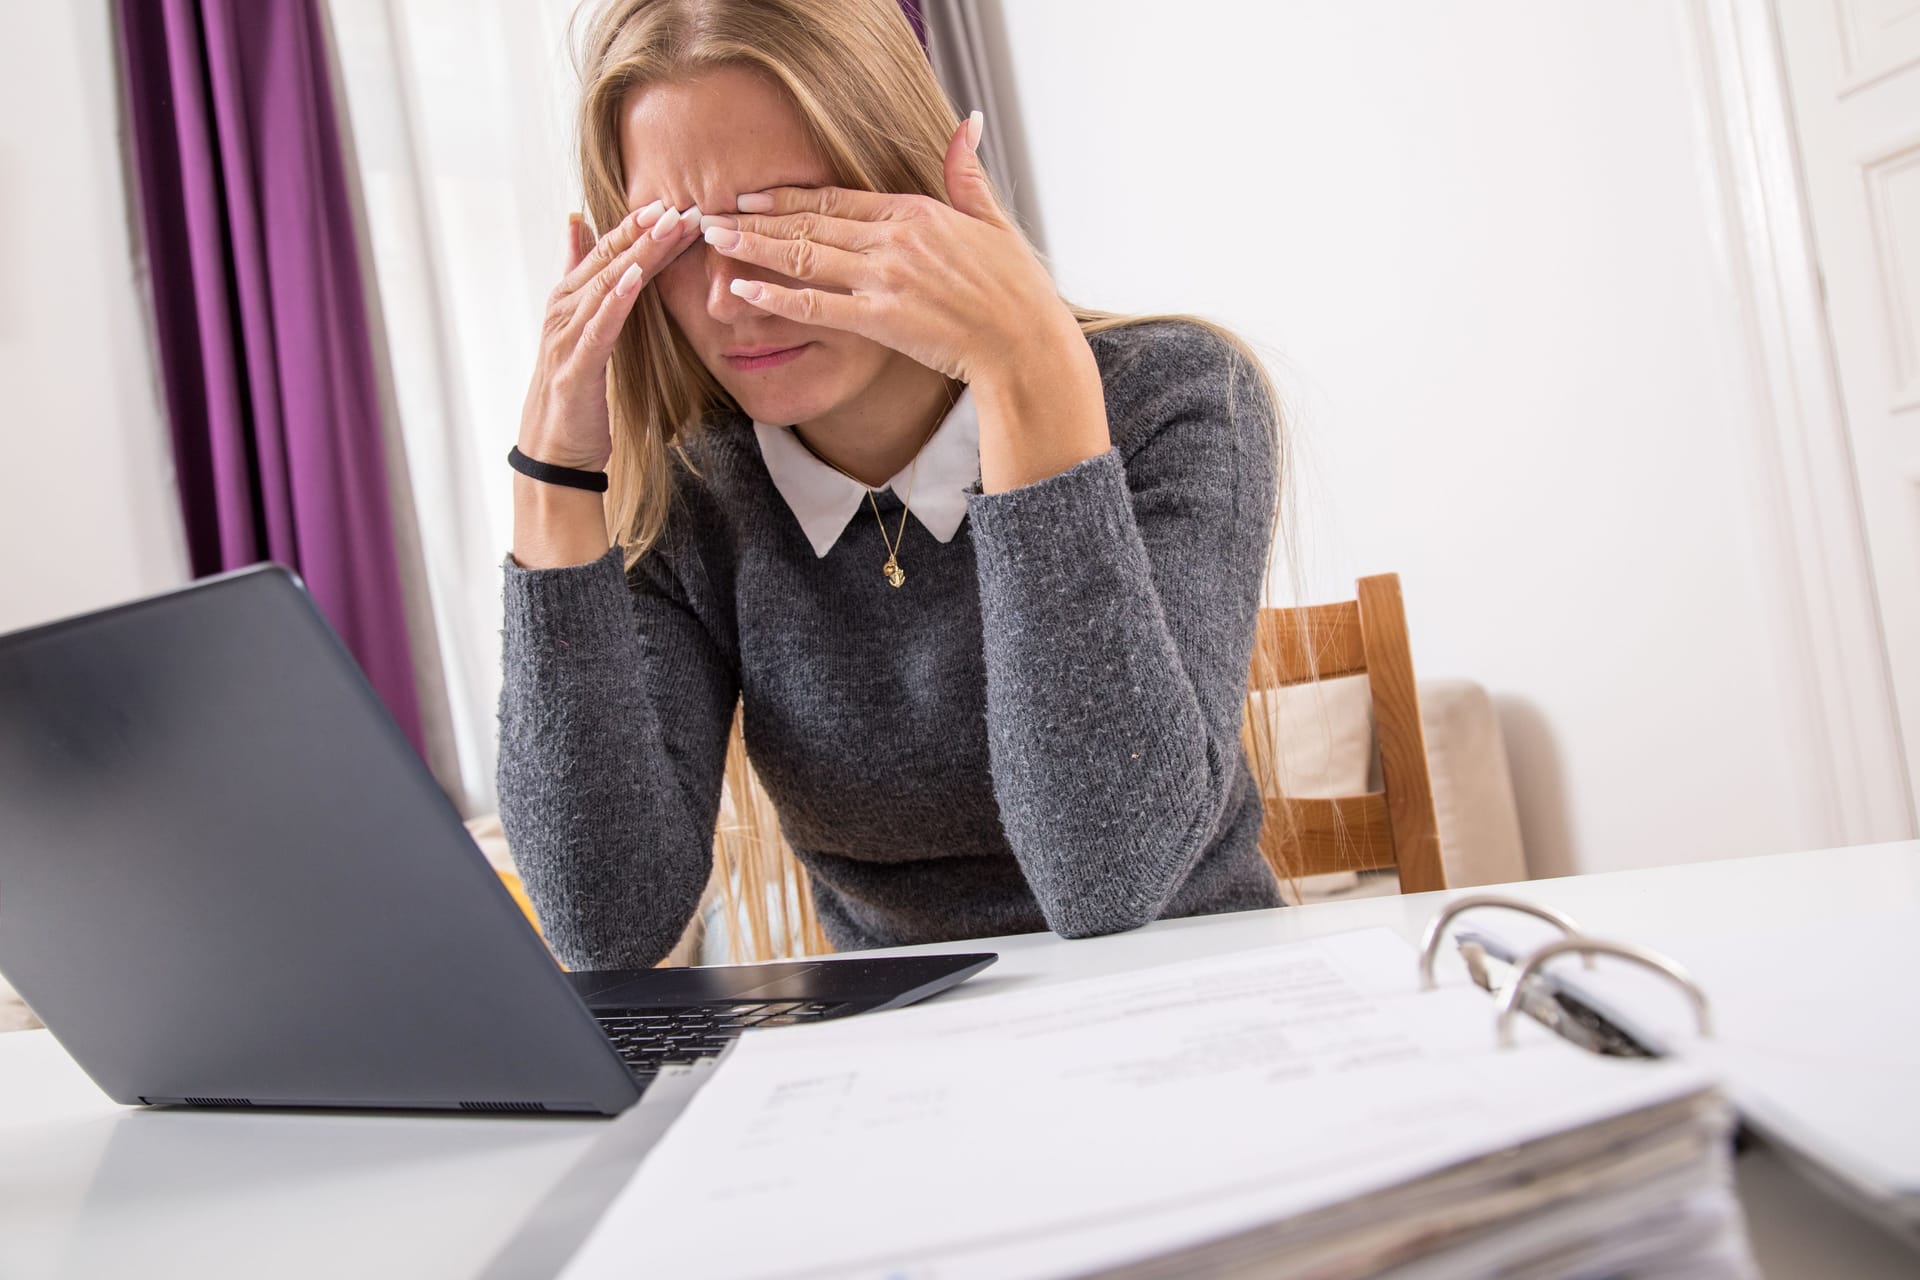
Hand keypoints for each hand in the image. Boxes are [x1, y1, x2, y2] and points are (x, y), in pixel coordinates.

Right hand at [517, 199, 704, 470]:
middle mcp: (562, 311)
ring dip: (636, 255)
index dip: (636, 227)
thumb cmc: (573, 394)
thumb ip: (583, 281)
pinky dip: (615, 300)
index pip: (606, 254)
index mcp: (568, 301)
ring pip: (605, 285)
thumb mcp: (581, 333)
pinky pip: (598, 327)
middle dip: (642, 232)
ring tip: (664, 227)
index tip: (671, 204)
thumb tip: (578, 223)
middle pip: (606, 262)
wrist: (554, 454)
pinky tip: (633, 278)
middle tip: (677, 205)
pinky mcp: (575, 369)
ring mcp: (565, 338)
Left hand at [699, 112, 1076, 386]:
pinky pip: (816, 306)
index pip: (837, 198)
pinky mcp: (881, 321)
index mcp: (915, 212)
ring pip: (804, 256)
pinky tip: (743, 289)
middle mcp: (893, 240)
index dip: (788, 195)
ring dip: (754, 247)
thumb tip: (969, 121)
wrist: (1025, 342)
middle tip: (710, 214)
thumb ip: (966, 173)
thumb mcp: (992, 219)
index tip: (752, 195)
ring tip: (713, 241)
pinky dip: (776, 296)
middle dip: (755, 218)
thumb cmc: (1014, 288)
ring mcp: (885, 280)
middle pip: (810, 222)